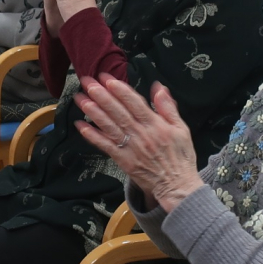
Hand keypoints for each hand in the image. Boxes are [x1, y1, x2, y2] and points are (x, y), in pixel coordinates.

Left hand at [73, 79, 201, 210]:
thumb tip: (159, 87)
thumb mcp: (181, 128)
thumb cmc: (180, 157)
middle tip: (88, 83)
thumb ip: (168, 107)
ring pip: (109, 126)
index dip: (119, 90)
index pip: (134, 103)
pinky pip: (106, 146)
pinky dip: (93, 136)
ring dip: (94, 112)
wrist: (177, 185)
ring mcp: (130, 148)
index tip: (107, 78)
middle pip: (118, 112)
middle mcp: (141, 134)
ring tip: (81, 99)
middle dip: (102, 96)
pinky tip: (81, 126)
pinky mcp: (123, 160)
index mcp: (155, 124)